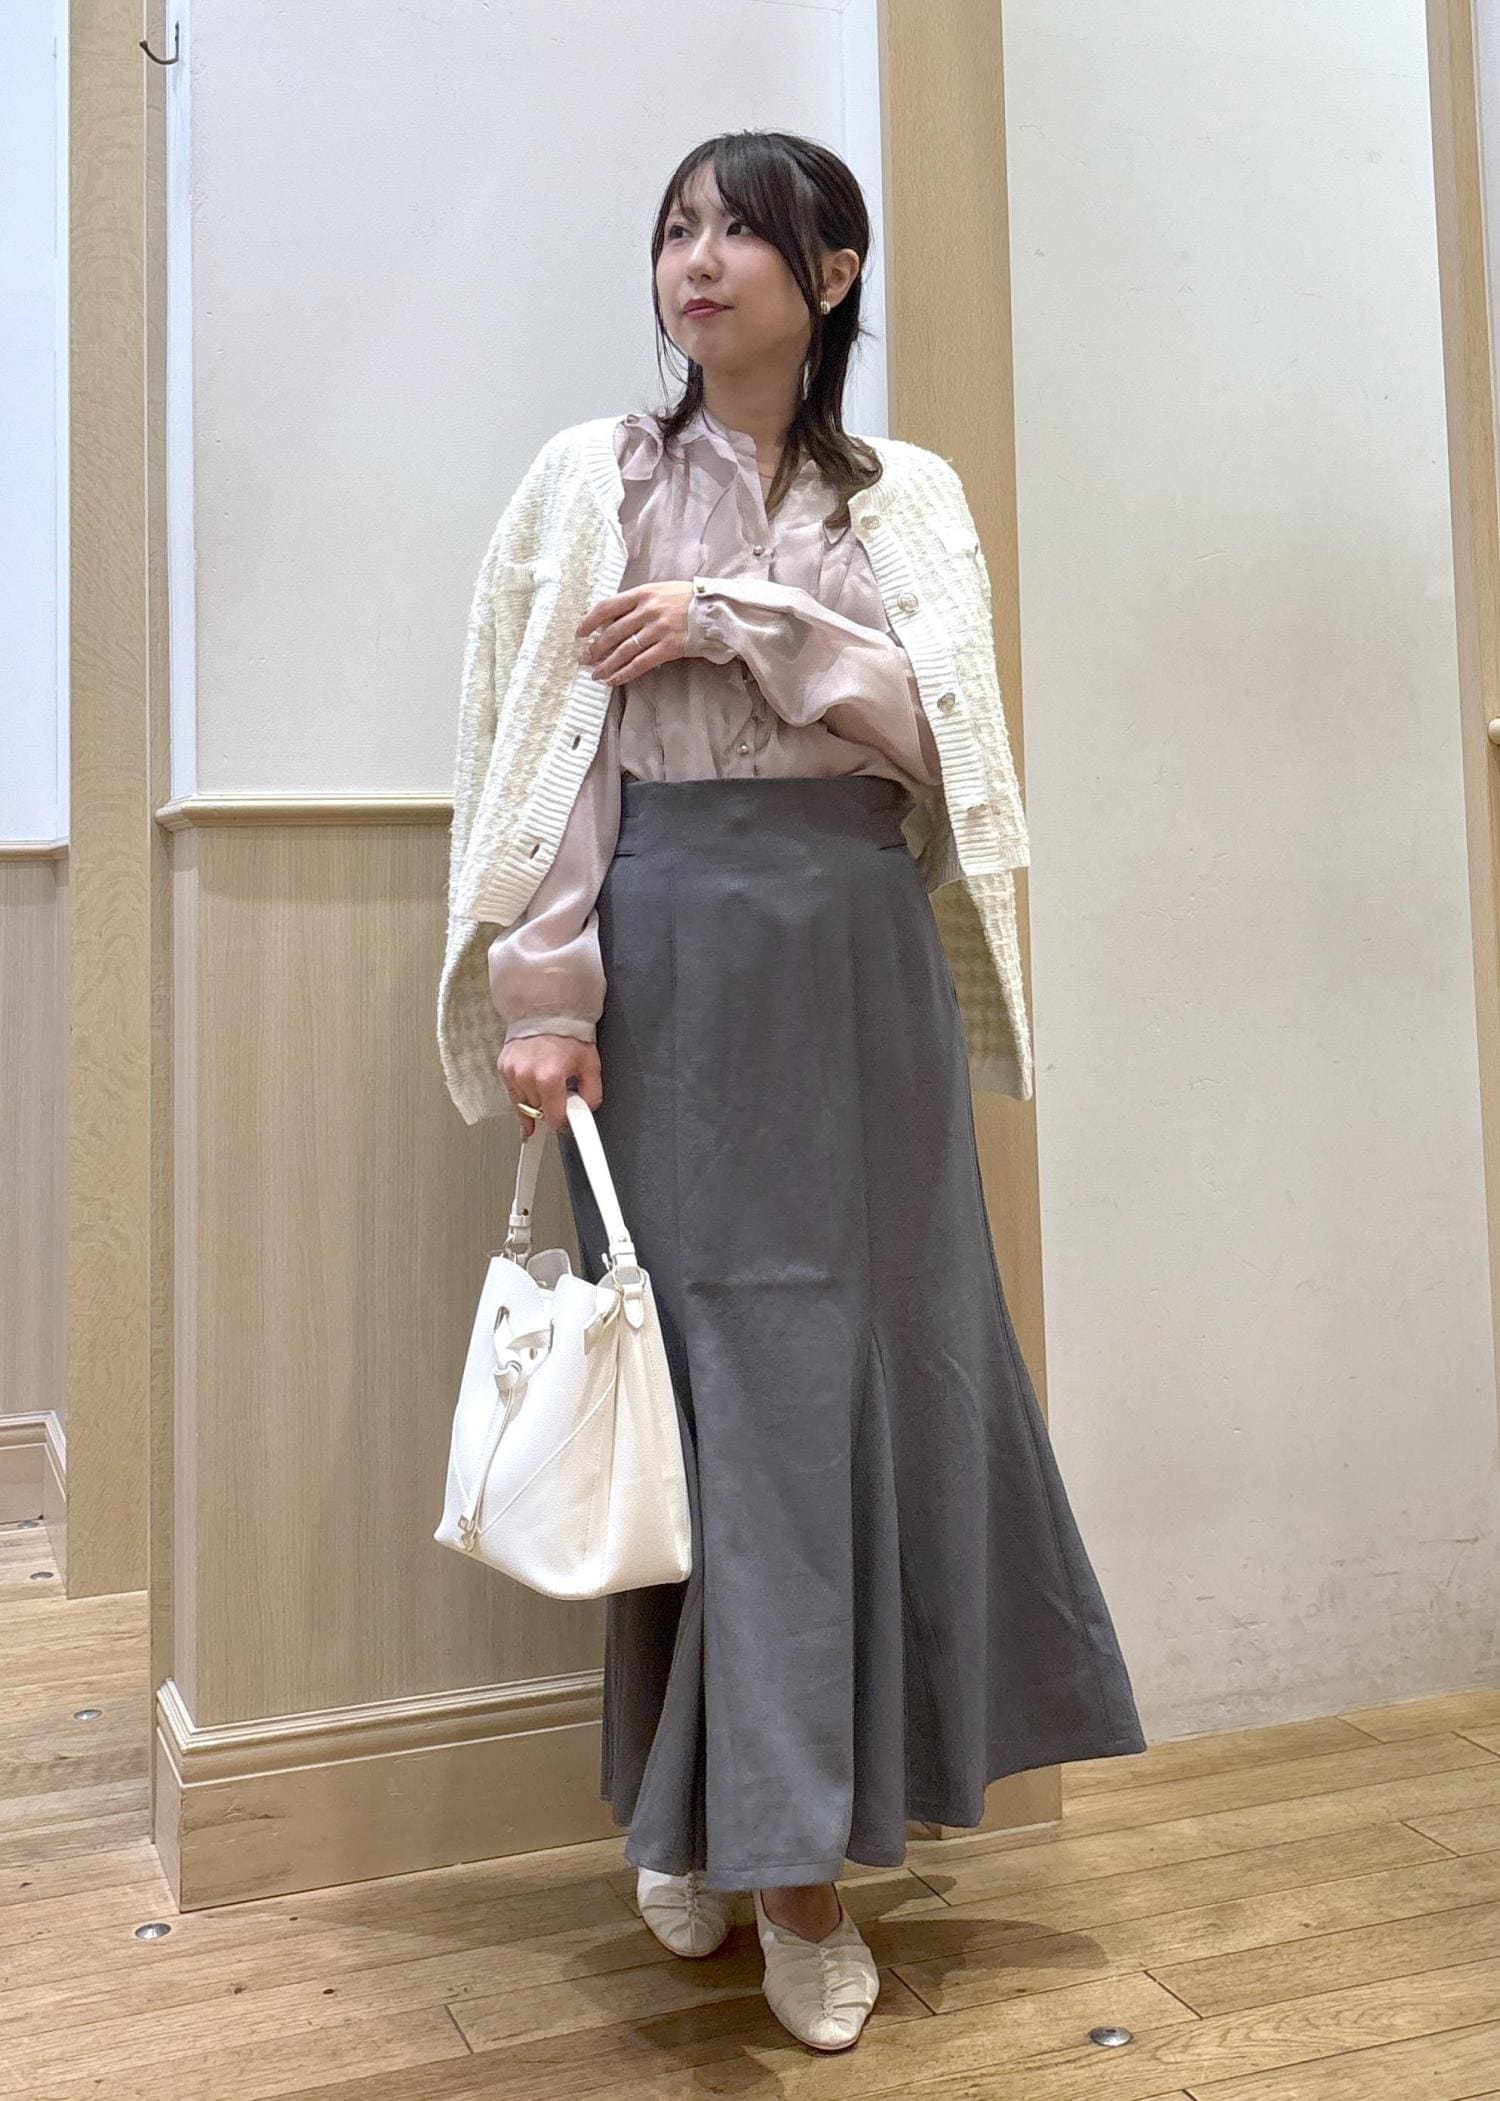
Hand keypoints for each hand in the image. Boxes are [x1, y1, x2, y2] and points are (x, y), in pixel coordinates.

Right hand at [497, 1034, 602, 1135]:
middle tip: (561, 1092)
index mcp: (548, 1078)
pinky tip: (533, 1084)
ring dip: (536, 1100)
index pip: (553, 1119)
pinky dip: (523, 1091)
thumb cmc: (569, 1034)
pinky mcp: (504, 1068)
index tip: (566, 1120)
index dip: (563, 1121)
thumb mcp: (590, 1065)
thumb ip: (591, 1093)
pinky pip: (513, 1091)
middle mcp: (527, 1077)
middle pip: (539, 1111)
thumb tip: (586, 1110)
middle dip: (551, 1106)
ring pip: (524, 1104)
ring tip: (547, 1082)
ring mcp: (512, 1073)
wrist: (547, 1011)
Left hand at [576, 582, 694, 685]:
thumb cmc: (687, 599)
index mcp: (643, 593)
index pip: (607, 607)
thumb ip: (637, 603)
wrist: (716, 609)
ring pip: (624, 650)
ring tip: (596, 674)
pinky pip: (641, 663)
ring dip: (607, 664)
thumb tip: (612, 621)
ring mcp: (658, 630)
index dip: (590, 621)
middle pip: (613, 632)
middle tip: (585, 658)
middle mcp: (648, 611)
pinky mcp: (669, 647)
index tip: (580, 633)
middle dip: (595, 648)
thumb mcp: (660, 591)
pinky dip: (625, 673)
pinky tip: (614, 679)